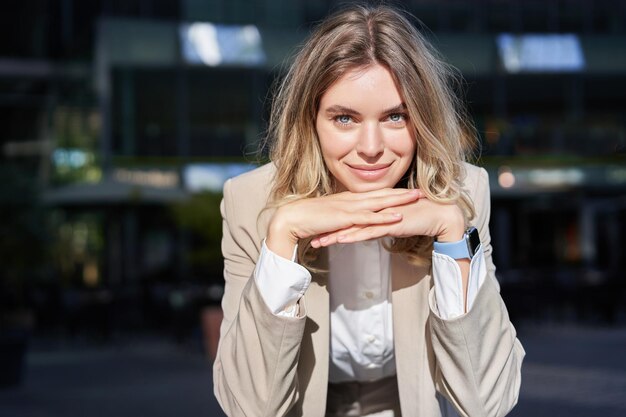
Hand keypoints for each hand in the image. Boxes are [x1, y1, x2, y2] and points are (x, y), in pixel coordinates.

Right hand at [266, 188, 422, 258]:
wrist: (292, 218)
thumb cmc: (308, 218)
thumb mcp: (330, 217)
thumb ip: (342, 218)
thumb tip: (351, 222)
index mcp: (349, 199)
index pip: (375, 193)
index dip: (393, 192)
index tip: (408, 191)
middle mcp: (352, 199)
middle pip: (382, 194)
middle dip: (403, 192)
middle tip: (423, 190)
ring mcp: (349, 207)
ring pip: (380, 202)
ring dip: (399, 200)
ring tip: (417, 198)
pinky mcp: (345, 218)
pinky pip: (369, 217)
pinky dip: (384, 216)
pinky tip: (398, 216)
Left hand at [310, 196, 464, 246]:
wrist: (438, 214)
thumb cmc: (419, 217)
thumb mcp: (393, 223)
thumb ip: (381, 225)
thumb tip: (370, 231)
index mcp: (375, 208)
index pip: (349, 216)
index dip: (333, 222)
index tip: (317, 228)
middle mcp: (374, 210)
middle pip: (346, 220)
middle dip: (327, 229)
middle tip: (309, 235)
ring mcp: (381, 217)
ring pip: (352, 227)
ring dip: (334, 235)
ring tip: (318, 242)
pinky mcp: (388, 224)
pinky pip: (367, 232)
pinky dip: (353, 236)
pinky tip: (341, 240)